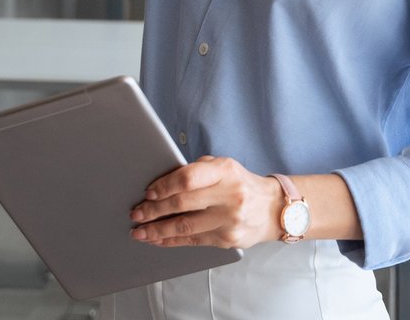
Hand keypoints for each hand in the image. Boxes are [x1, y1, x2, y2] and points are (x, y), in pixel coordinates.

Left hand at [128, 155, 282, 248]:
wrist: (273, 208)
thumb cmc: (240, 184)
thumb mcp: (223, 167)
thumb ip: (196, 171)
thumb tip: (161, 184)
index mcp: (225, 171)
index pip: (187, 179)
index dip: (163, 186)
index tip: (147, 193)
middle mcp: (229, 195)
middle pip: (182, 203)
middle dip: (154, 210)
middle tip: (136, 214)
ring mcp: (229, 220)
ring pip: (185, 227)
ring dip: (157, 230)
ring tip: (140, 231)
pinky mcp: (228, 240)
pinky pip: (193, 241)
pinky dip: (172, 241)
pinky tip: (158, 240)